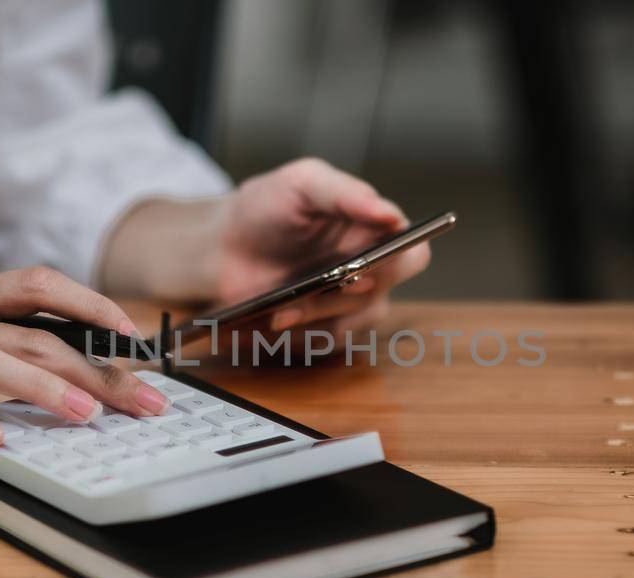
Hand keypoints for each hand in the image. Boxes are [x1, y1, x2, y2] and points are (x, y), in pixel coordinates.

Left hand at [214, 158, 429, 336]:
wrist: (220, 248)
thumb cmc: (264, 208)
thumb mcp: (303, 183)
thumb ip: (346, 194)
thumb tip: (391, 215)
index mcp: (372, 229)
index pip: (413, 250)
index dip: (399, 259)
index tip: (368, 260)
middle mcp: (369, 267)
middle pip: (388, 289)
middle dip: (354, 289)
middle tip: (329, 283)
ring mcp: (348, 300)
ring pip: (357, 318)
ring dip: (321, 312)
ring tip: (282, 308)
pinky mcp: (324, 325)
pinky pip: (330, 339)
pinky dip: (303, 331)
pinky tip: (276, 317)